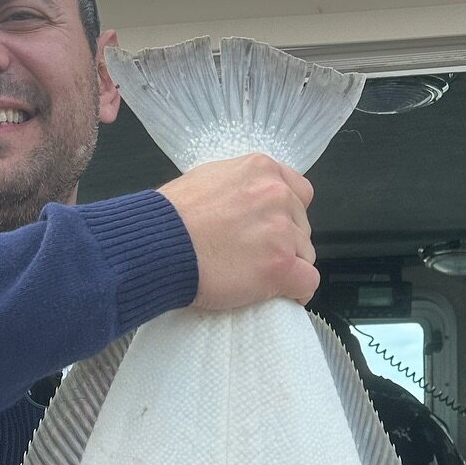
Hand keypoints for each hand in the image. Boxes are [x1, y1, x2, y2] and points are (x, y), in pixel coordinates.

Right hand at [158, 154, 317, 311]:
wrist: (158, 246)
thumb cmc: (170, 219)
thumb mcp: (207, 180)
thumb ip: (237, 188)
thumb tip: (245, 204)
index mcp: (261, 170)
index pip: (298, 192)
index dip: (287, 215)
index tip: (273, 229)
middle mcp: (276, 194)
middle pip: (301, 226)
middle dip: (285, 242)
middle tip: (256, 256)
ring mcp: (281, 230)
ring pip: (305, 254)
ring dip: (288, 266)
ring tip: (257, 276)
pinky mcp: (280, 265)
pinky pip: (307, 282)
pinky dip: (297, 292)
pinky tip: (282, 295)